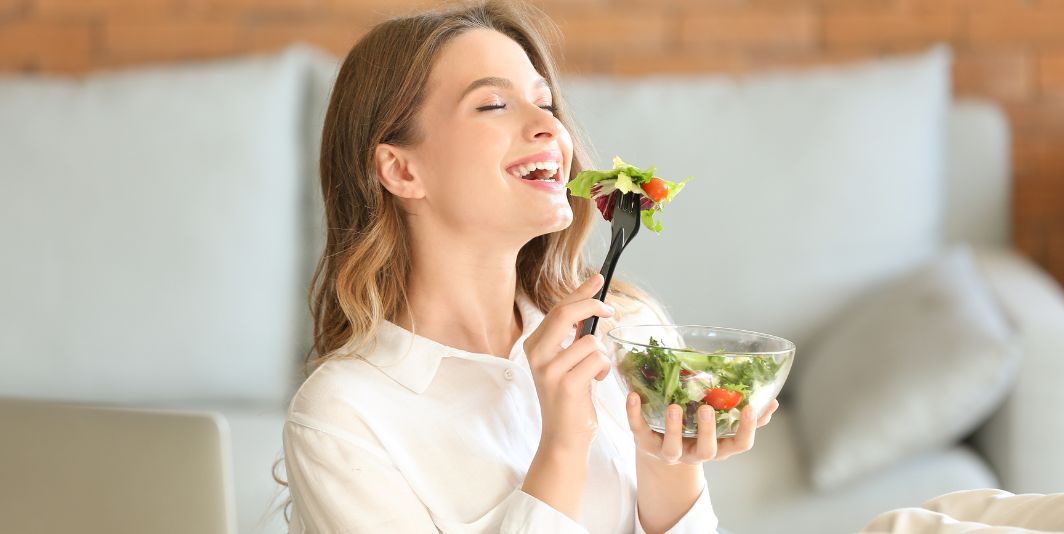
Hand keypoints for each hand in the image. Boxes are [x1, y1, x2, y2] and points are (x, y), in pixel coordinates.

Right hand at [523, 273, 615, 453]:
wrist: (563, 437)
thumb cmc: (570, 398)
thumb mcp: (566, 362)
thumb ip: (574, 336)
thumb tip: (592, 306)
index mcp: (533, 345)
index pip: (558, 309)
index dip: (580, 292)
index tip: (598, 278)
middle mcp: (536, 355)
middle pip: (566, 313)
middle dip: (593, 306)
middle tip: (611, 311)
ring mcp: (549, 370)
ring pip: (590, 341)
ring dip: (601, 355)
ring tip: (594, 372)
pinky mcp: (566, 384)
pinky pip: (597, 360)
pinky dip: (603, 369)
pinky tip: (595, 383)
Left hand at [626, 394, 778, 464]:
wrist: (659, 448)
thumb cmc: (696, 431)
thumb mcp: (720, 427)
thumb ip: (745, 417)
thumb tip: (773, 402)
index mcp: (718, 447)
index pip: (740, 445)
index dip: (747, 430)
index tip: (751, 408)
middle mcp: (696, 453)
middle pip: (707, 450)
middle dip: (707, 430)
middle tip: (707, 408)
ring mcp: (669, 452)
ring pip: (672, 448)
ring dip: (673, 428)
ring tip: (675, 407)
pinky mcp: (645, 444)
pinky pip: (639, 430)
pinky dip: (634, 413)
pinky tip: (633, 396)